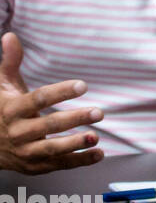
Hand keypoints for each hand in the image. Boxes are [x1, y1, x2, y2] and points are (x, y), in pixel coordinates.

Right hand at [0, 33, 103, 173]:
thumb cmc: (0, 108)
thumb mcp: (2, 86)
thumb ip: (10, 62)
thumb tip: (11, 36)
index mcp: (11, 109)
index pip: (38, 99)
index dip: (60, 92)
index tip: (83, 85)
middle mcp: (17, 132)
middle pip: (47, 125)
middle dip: (74, 119)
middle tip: (99, 112)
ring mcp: (25, 151)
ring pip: (51, 149)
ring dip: (75, 144)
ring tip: (96, 136)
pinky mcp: (33, 166)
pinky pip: (58, 165)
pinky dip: (79, 161)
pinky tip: (99, 154)